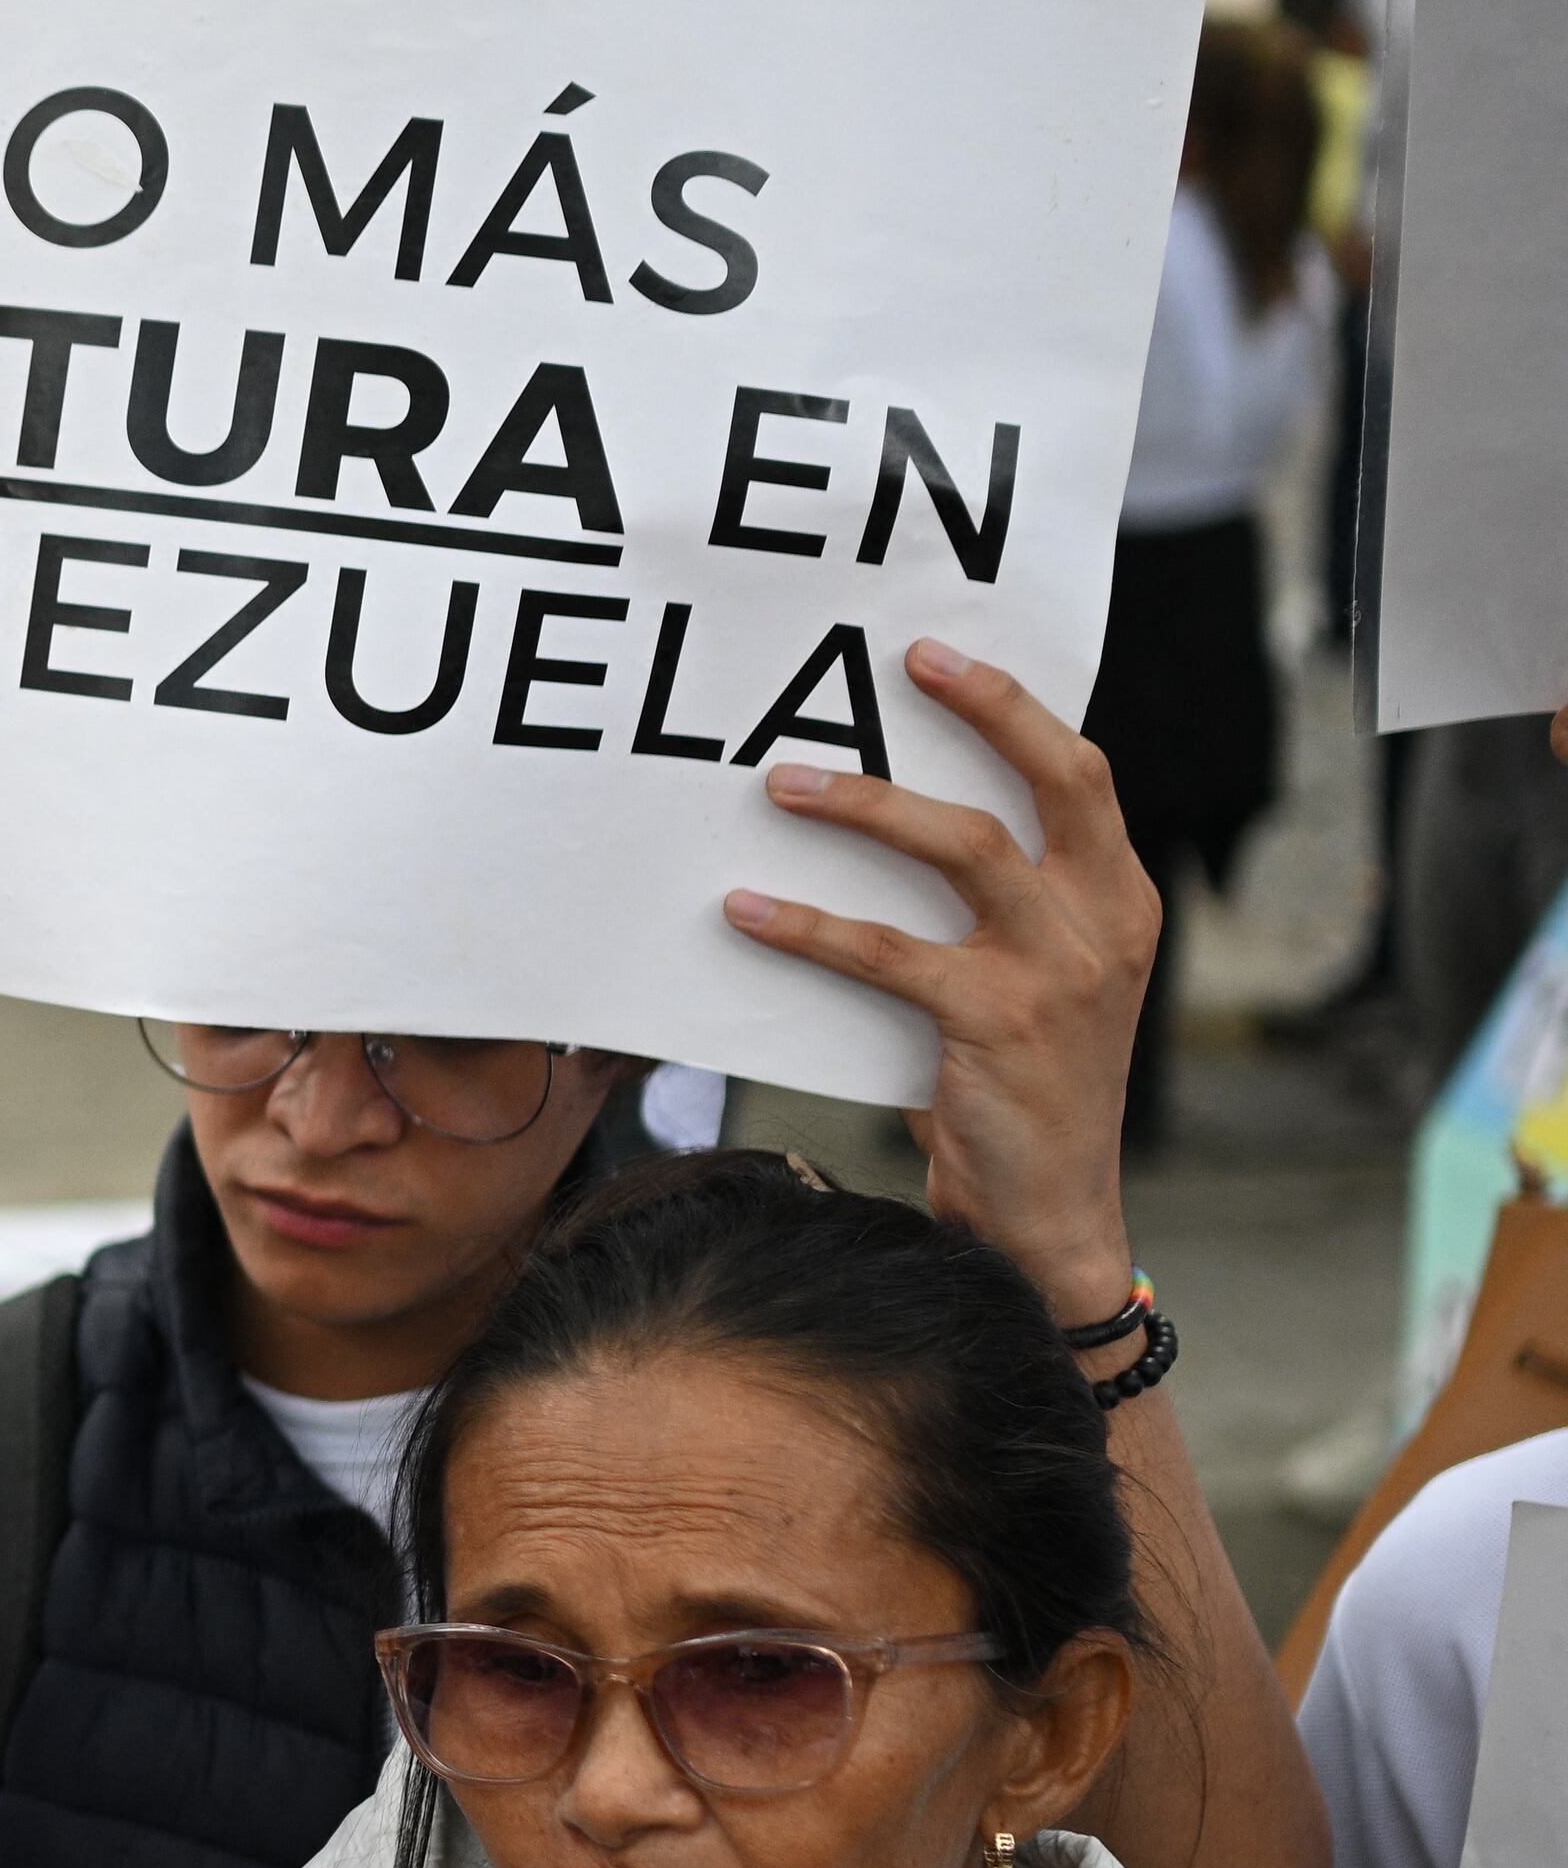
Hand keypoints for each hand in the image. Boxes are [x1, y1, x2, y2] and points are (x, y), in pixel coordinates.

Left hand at [721, 640, 1151, 1321]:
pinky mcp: (995, 1022)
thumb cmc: (1019, 1088)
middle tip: (900, 663)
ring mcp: (1057, 970)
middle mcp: (1104, 922)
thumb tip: (886, 826)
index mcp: (1120, 901)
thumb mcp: (1034, 983)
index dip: (1017, 710)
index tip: (944, 657)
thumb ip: (995, 913)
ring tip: (781, 785)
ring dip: (865, 807)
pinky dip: (810, 926)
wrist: (1049, 1210)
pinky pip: (887, 954)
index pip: (1084, 776)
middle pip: (1050, 783)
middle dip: (982, 711)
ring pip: (963, 849)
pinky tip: (747, 909)